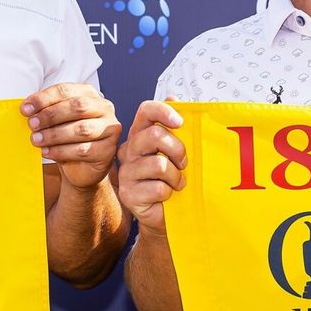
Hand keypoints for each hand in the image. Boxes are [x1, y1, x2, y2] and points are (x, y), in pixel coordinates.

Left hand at [23, 83, 120, 189]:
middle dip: (51, 115)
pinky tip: (47, 152)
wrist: (82, 167)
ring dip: (54, 134)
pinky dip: (61, 151)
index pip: (66, 90)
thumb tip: (27, 109)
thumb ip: (46, 111)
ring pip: (82, 129)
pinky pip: (83, 150)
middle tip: (32, 124)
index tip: (25, 109)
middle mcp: (104, 108)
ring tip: (36, 140)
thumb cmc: (67, 139)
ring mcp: (110, 129)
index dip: (44, 98)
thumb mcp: (56, 121)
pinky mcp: (108, 150)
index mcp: (89, 94)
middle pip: (78, 106)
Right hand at [117, 99, 187, 234]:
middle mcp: (129, 150)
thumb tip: (173, 96)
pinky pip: (158, 188)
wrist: (164, 214)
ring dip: (176, 177)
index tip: (181, 122)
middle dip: (177, 149)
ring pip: (159, 165)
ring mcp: (126, 172)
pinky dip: (169, 193)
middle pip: (154, 135)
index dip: (164, 111)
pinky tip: (167, 196)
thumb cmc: (171, 178)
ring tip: (177, 183)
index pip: (146, 111)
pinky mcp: (129, 193)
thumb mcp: (176, 151)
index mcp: (140, 135)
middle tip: (184, 162)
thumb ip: (175, 127)